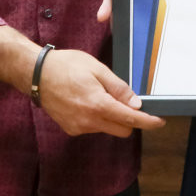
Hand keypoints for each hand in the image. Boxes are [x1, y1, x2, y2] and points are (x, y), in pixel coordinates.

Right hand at [36, 48, 164, 136]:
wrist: (36, 74)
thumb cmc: (67, 66)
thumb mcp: (97, 69)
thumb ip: (118, 88)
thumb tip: (136, 104)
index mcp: (98, 104)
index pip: (130, 119)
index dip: (147, 122)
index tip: (159, 122)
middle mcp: (89, 121)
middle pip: (122, 129)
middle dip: (130, 119)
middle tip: (127, 101)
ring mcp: (78, 127)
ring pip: (107, 128)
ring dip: (111, 117)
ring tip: (98, 94)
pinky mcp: (70, 129)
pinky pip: (93, 128)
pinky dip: (97, 118)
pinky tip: (86, 101)